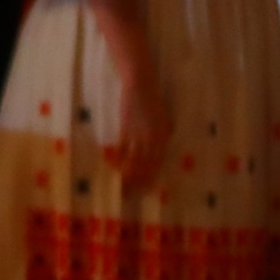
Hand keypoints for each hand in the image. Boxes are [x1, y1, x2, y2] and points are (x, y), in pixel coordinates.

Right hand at [109, 77, 173, 192]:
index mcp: (163, 138)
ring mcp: (137, 134)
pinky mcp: (125, 128)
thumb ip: (163, 134)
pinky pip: (121, 149)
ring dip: (128, 174)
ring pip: (133, 160)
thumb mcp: (165, 119)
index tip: (146, 188)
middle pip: (145, 165)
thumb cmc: (155, 100)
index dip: (151, 176)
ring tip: (122, 186)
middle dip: (138, 180)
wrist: (141, 85)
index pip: (157, 163)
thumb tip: (160, 146)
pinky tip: (114, 167)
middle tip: (131, 193)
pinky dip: (118, 159)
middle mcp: (152, 139)